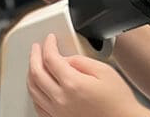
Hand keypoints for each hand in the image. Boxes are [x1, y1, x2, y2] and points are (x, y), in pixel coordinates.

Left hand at [28, 33, 149, 116]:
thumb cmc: (118, 101)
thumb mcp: (104, 71)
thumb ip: (81, 61)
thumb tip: (65, 58)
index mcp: (72, 84)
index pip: (51, 58)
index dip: (48, 45)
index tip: (50, 40)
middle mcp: (61, 100)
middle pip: (36, 73)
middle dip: (34, 56)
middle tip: (37, 48)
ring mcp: (58, 112)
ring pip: (33, 90)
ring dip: (31, 73)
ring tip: (34, 64)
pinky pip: (37, 106)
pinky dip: (34, 93)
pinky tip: (37, 87)